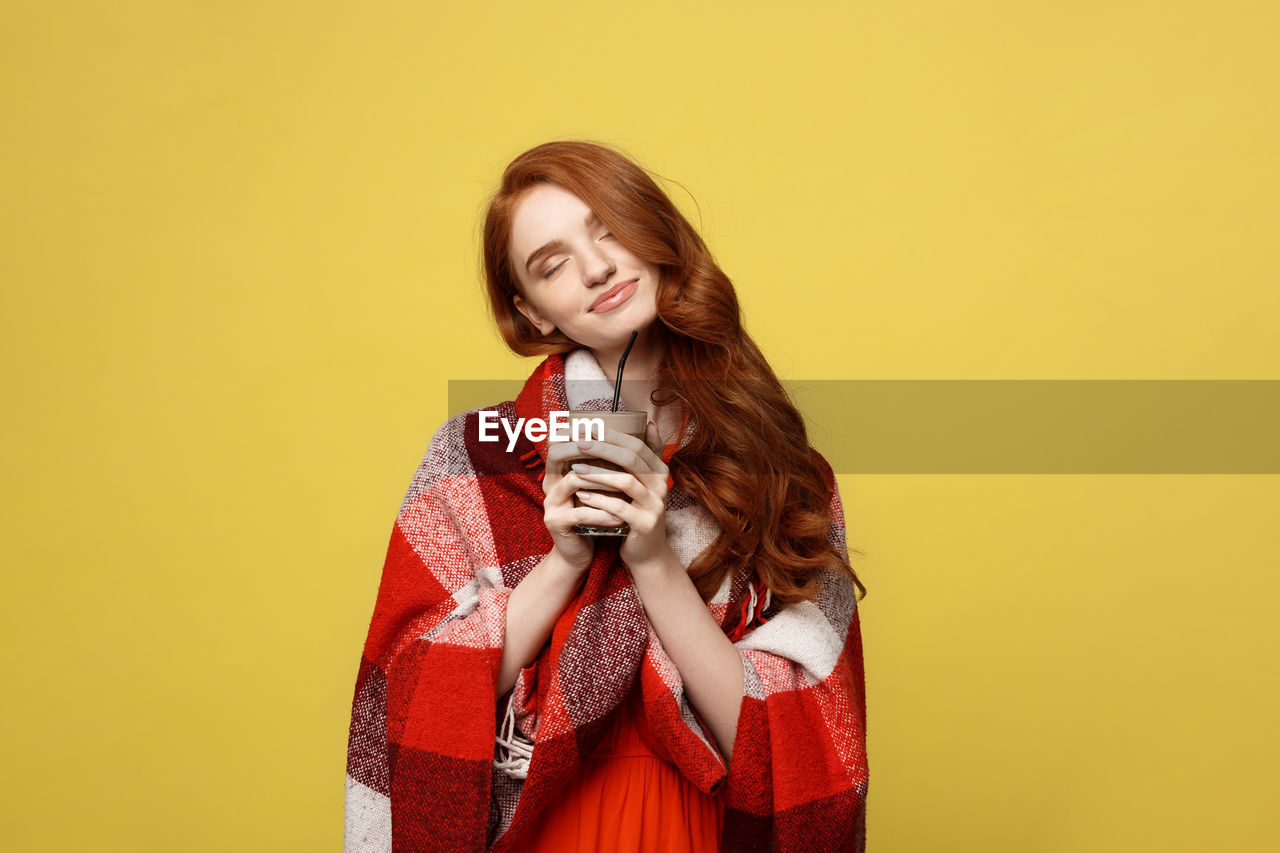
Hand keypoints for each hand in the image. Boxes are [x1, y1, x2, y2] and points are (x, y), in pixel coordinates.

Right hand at [541, 435, 624, 572]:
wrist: (580, 553)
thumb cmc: (597, 517)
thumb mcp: (605, 490)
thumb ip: (612, 467)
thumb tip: (641, 433)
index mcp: (560, 471)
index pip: (564, 442)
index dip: (585, 435)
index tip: (614, 434)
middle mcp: (550, 482)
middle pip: (561, 455)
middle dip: (594, 454)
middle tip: (624, 457)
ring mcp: (550, 502)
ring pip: (574, 481)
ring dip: (602, 484)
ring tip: (626, 489)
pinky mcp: (555, 522)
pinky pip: (580, 513)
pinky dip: (602, 514)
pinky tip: (619, 517)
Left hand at [568, 421, 671, 569]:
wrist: (647, 552)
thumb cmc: (638, 512)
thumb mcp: (645, 483)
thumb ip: (645, 456)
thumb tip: (648, 422)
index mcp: (660, 472)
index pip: (638, 446)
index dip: (614, 435)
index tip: (590, 427)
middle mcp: (662, 486)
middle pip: (632, 460)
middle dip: (603, 449)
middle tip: (580, 443)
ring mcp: (655, 506)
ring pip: (625, 482)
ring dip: (598, 473)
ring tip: (576, 468)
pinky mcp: (645, 525)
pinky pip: (619, 508)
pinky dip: (598, 500)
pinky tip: (582, 494)